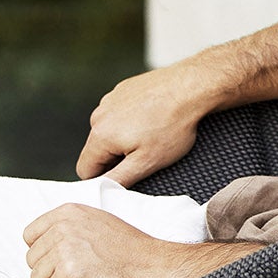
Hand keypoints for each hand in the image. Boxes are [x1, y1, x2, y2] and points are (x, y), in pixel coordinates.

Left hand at [22, 204, 258, 277]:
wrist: (152, 268)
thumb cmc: (132, 250)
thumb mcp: (99, 222)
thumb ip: (69, 226)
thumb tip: (45, 242)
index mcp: (68, 213)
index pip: (30, 235)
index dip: (44, 251)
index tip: (60, 259)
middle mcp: (63, 228)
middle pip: (32, 259)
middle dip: (50, 271)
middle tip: (79, 272)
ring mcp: (64, 252)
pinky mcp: (68, 275)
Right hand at [76, 65, 217, 186]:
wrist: (191, 87)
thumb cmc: (173, 125)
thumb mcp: (147, 162)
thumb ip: (120, 179)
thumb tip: (102, 190)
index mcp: (100, 135)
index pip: (85, 170)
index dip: (104, 179)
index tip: (126, 177)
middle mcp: (99, 115)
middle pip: (97, 150)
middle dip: (117, 158)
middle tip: (146, 155)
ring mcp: (110, 100)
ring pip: (109, 131)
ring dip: (124, 139)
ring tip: (152, 135)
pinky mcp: (123, 90)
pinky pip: (119, 114)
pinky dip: (132, 121)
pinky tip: (153, 119)